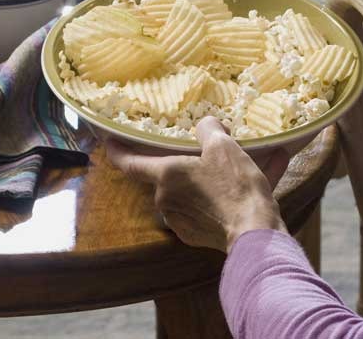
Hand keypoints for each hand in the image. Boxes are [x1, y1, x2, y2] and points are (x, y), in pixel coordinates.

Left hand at [105, 117, 290, 251]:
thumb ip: (209, 130)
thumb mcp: (224, 147)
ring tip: (238, 172)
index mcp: (167, 174)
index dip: (118, 151)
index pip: (132, 163)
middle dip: (185, 164)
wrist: (253, 232)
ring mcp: (179, 220)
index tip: (108, 142)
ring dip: (206, 182)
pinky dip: (218, 198)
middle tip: (209, 153)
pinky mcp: (195, 235)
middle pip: (168, 176)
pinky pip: (203, 209)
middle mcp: (166, 199)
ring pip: (188, 193)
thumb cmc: (234, 185)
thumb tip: (206, 126)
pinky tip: (246, 190)